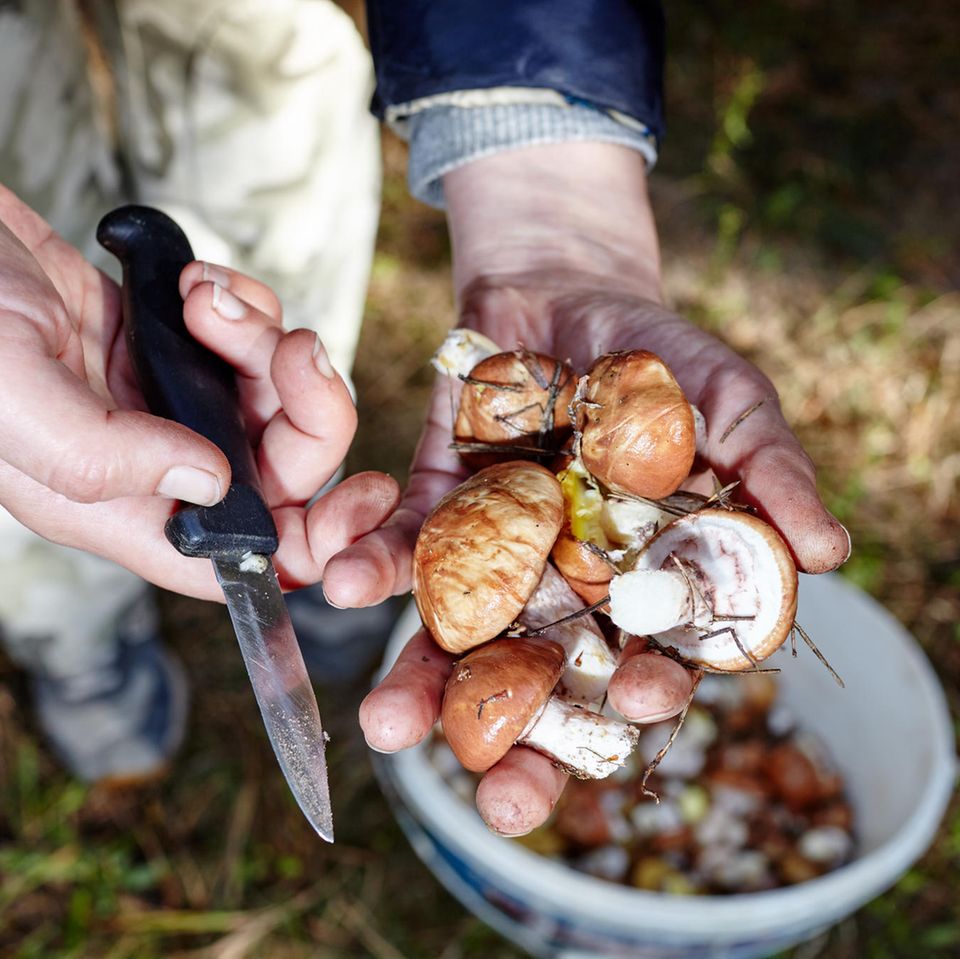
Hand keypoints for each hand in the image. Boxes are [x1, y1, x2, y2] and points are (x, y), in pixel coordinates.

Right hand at [0, 187, 398, 598]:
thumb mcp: (9, 393)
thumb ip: (102, 456)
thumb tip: (210, 483)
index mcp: (117, 506)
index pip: (233, 559)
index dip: (308, 548)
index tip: (359, 508)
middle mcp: (153, 461)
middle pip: (283, 468)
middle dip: (307, 407)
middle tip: (289, 349)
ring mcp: (168, 398)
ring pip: (276, 395)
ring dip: (267, 342)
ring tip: (204, 299)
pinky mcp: (175, 341)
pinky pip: (252, 337)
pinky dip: (245, 307)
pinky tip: (195, 283)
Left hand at [331, 143, 849, 833]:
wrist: (562, 292)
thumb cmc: (658, 354)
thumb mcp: (725, 398)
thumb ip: (769, 469)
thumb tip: (831, 552)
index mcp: (644, 578)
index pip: (653, 655)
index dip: (652, 686)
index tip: (643, 703)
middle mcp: (565, 586)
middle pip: (548, 681)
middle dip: (526, 743)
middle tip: (505, 803)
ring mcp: (495, 555)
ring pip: (461, 639)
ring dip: (423, 684)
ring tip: (390, 728)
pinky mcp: (435, 511)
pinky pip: (400, 550)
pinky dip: (373, 565)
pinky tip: (345, 583)